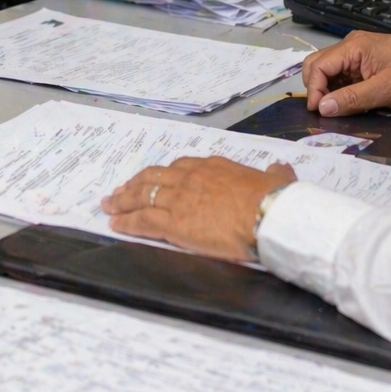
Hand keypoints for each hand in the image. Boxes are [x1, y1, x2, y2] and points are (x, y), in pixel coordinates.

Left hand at [101, 157, 296, 261]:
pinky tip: (115, 224)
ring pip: (142, 196)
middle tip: (120, 190)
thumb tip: (281, 168)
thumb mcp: (277, 180)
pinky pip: (142, 220)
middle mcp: (190, 177)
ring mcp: (178, 199)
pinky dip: (126, 221)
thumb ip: (275, 174)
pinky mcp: (172, 222)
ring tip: (109, 204)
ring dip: (123, 200)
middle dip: (134, 184)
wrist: (266, 215)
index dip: (163, 174)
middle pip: (153, 177)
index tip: (154, 178)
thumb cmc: (273, 200)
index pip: (180, 167)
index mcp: (212, 167)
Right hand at [302, 29, 390, 116]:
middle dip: (316, 88)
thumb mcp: (384, 90)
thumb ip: (351, 99)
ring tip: (339, 109)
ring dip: (328, 90)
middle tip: (325, 111)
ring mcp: (359, 53)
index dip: (313, 90)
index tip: (318, 112)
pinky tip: (350, 102)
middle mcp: (351, 45)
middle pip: (318, 65)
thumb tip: (322, 108)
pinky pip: (344, 75)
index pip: (318, 66)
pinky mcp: (366, 62)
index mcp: (353, 46)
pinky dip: (341, 89)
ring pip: (329, 71)